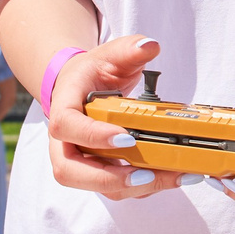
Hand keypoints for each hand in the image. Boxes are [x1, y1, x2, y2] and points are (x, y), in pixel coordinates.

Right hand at [42, 35, 195, 201]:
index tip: (126, 138)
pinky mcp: (97, 170)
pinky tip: (171, 178)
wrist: (82, 87)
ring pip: (95, 185)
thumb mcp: (110, 55)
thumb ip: (129, 49)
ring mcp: (78, 159)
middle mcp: (63, 140)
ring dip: (132, 188)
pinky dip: (141, 187)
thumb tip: (149, 45)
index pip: (66, 126)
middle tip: (144, 175)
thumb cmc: (93, 73)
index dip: (92, 136)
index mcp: (63, 106)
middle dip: (108, 178)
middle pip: (69, 171)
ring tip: (170, 178)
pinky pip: (114, 186)